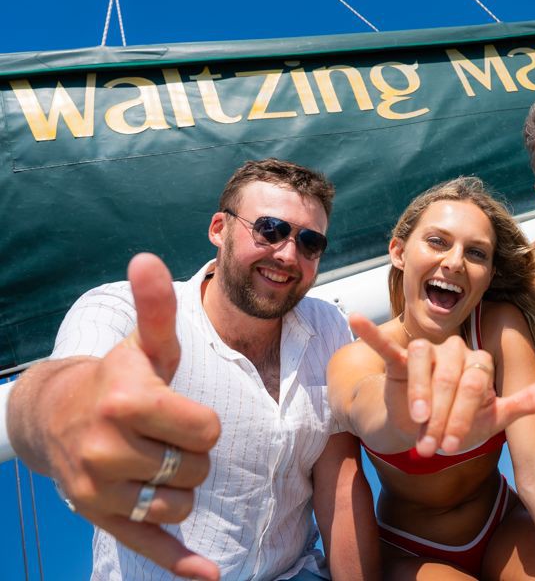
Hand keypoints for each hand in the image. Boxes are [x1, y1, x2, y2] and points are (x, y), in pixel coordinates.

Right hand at [37, 254, 220, 579]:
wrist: (53, 415)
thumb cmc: (117, 378)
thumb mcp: (143, 346)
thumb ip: (155, 308)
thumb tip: (147, 259)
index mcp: (127, 401)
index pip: (206, 431)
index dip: (203, 424)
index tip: (182, 414)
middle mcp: (107, 447)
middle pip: (198, 468)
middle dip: (193, 454)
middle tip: (165, 437)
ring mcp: (100, 488)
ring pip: (182, 502)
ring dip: (182, 485)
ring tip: (154, 460)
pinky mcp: (99, 518)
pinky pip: (149, 544)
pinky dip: (178, 563)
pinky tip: (207, 576)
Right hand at [349, 313, 534, 456]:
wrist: (424, 429)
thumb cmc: (461, 421)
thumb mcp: (495, 418)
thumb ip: (528, 401)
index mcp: (479, 363)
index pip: (475, 382)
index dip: (463, 415)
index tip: (452, 447)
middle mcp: (455, 350)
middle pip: (449, 374)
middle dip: (441, 414)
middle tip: (432, 447)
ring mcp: (427, 353)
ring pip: (422, 360)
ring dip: (417, 394)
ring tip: (414, 421)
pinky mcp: (400, 359)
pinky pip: (388, 344)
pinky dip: (372, 332)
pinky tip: (356, 318)